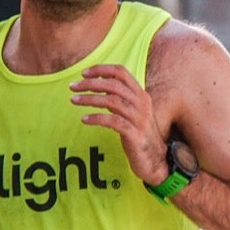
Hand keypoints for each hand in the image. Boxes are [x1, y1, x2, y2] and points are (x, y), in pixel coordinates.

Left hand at [70, 64, 168, 185]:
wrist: (156, 160)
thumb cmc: (140, 135)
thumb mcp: (133, 113)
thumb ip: (121, 99)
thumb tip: (99, 87)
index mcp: (141, 95)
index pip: (121, 72)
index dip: (101, 69)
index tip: (84, 73)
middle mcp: (142, 104)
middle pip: (113, 85)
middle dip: (90, 83)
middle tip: (73, 87)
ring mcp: (139, 119)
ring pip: (111, 101)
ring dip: (89, 99)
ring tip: (73, 100)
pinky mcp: (134, 134)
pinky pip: (112, 121)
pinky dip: (96, 118)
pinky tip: (84, 120)